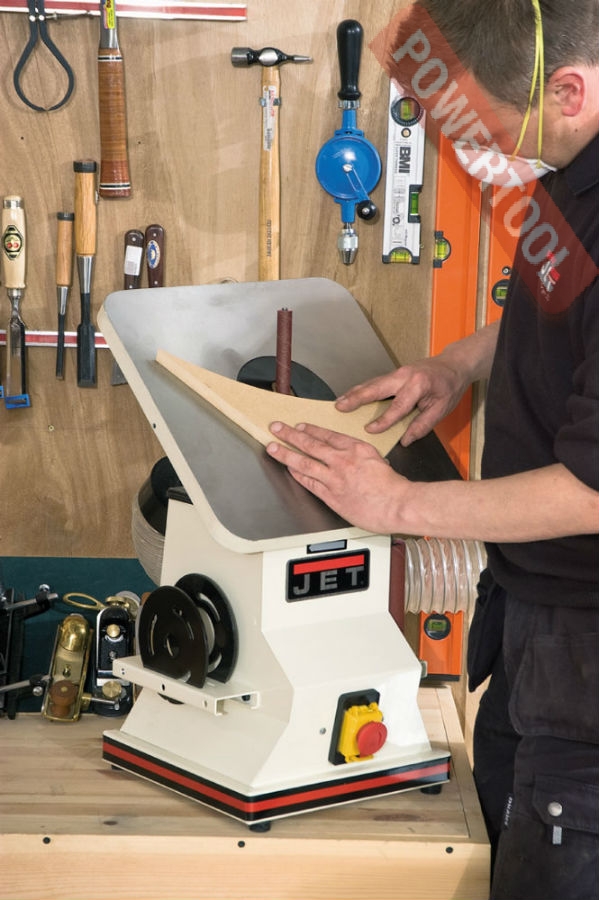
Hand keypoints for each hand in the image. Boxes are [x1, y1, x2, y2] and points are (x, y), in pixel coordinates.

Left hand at [267, 421, 408, 534]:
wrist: (397, 504)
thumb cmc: (393, 487)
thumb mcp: (380, 461)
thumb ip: (364, 459)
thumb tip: (357, 460)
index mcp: (357, 449)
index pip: (328, 435)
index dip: (311, 430)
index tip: (300, 426)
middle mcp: (343, 460)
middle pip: (311, 444)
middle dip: (290, 435)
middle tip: (277, 428)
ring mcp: (335, 478)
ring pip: (304, 462)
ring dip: (286, 453)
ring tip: (273, 447)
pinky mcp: (331, 495)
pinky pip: (309, 482)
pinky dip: (298, 475)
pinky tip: (289, 469)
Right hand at [335, 357, 469, 444]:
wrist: (454, 365)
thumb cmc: (450, 387)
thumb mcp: (442, 409)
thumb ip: (422, 425)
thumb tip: (405, 440)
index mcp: (419, 385)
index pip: (398, 406)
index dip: (384, 420)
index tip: (370, 430)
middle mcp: (405, 375)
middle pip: (376, 387)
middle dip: (357, 398)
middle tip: (340, 407)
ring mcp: (398, 372)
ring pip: (372, 383)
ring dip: (354, 393)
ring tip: (339, 403)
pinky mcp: (395, 374)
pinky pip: (375, 382)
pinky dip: (362, 390)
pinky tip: (351, 396)